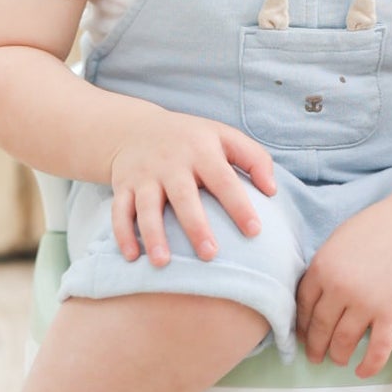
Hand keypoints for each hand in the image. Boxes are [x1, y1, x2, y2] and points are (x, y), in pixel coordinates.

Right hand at [108, 112, 275, 267]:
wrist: (135, 128)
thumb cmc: (191, 140)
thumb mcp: (224, 136)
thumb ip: (254, 158)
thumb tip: (272, 191)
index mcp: (201, 150)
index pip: (223, 179)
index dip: (239, 205)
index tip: (254, 231)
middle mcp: (171, 162)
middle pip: (183, 196)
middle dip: (195, 226)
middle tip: (210, 255)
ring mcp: (144, 175)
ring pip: (147, 207)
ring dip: (153, 235)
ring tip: (163, 263)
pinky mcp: (123, 186)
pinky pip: (119, 212)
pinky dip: (123, 234)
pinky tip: (132, 256)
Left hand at [295, 201, 391, 376]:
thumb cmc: (377, 227)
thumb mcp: (338, 240)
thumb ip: (324, 267)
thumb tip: (314, 293)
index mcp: (321, 268)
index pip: (303, 307)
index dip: (302, 327)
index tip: (303, 337)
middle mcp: (339, 289)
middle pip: (320, 328)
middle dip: (315, 348)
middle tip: (315, 357)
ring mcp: (365, 303)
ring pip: (344, 342)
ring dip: (338, 356)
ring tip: (338, 360)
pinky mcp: (391, 314)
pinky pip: (377, 350)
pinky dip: (368, 366)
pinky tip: (362, 372)